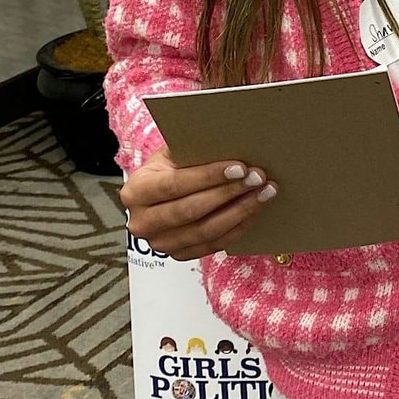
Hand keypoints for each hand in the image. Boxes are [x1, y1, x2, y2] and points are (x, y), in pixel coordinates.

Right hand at [120, 145, 275, 260]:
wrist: (157, 193)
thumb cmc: (168, 168)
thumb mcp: (171, 154)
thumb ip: (192, 152)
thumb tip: (230, 143)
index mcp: (136, 191)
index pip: (173, 184)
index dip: (208, 176)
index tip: (239, 167)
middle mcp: (142, 222)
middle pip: (190, 210)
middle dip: (228, 193)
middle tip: (257, 178)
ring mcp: (160, 243)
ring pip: (205, 231)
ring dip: (239, 211)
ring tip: (263, 193)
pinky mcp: (179, 255)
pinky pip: (213, 245)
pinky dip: (237, 227)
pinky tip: (254, 210)